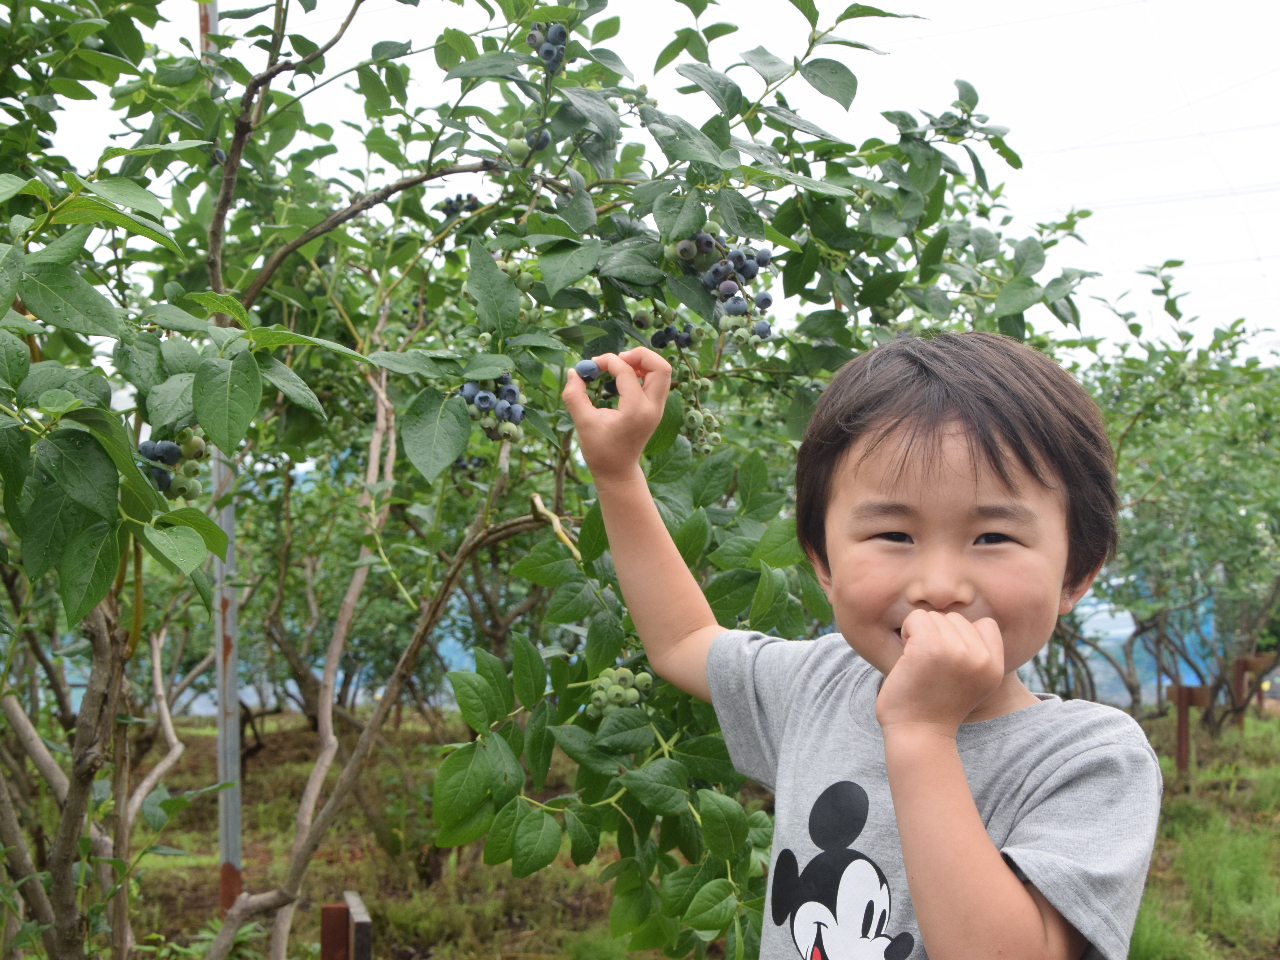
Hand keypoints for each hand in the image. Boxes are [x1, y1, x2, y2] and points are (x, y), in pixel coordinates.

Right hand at [562, 348, 670, 483]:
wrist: (617, 471)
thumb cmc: (600, 451)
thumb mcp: (583, 423)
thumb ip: (574, 396)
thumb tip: (573, 371)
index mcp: (636, 411)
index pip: (628, 372)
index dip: (608, 361)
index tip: (592, 365)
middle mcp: (652, 408)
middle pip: (661, 367)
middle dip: (639, 355)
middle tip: (618, 358)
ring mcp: (657, 408)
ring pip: (663, 372)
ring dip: (644, 362)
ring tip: (622, 365)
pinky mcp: (656, 409)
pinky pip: (658, 381)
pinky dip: (645, 371)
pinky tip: (626, 375)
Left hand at [875, 610, 1004, 735]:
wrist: (918, 734)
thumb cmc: (936, 706)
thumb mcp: (971, 681)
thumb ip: (974, 653)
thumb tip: (955, 617)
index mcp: (995, 667)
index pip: (985, 625)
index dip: (961, 636)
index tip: (949, 662)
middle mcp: (981, 658)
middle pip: (956, 619)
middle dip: (938, 635)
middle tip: (930, 666)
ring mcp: (956, 652)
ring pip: (935, 617)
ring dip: (921, 634)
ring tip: (920, 663)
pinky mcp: (929, 648)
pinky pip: (916, 617)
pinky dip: (908, 632)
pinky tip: (908, 656)